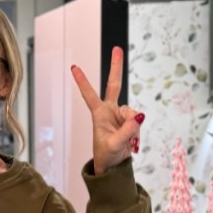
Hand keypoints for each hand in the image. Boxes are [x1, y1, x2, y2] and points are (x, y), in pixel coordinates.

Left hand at [70, 46, 144, 174]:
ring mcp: (121, 114)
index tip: (73, 67)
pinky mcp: (130, 120)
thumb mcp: (114, 145)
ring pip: (133, 112)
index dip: (82, 81)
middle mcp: (109, 110)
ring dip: (133, 127)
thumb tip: (138, 118)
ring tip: (126, 141)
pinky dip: (137, 132)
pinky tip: (132, 141)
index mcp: (98, 114)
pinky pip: (138, 121)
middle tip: (117, 48)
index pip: (89, 95)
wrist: (114, 164)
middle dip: (116, 67)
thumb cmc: (106, 155)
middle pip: (114, 85)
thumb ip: (126, 132)